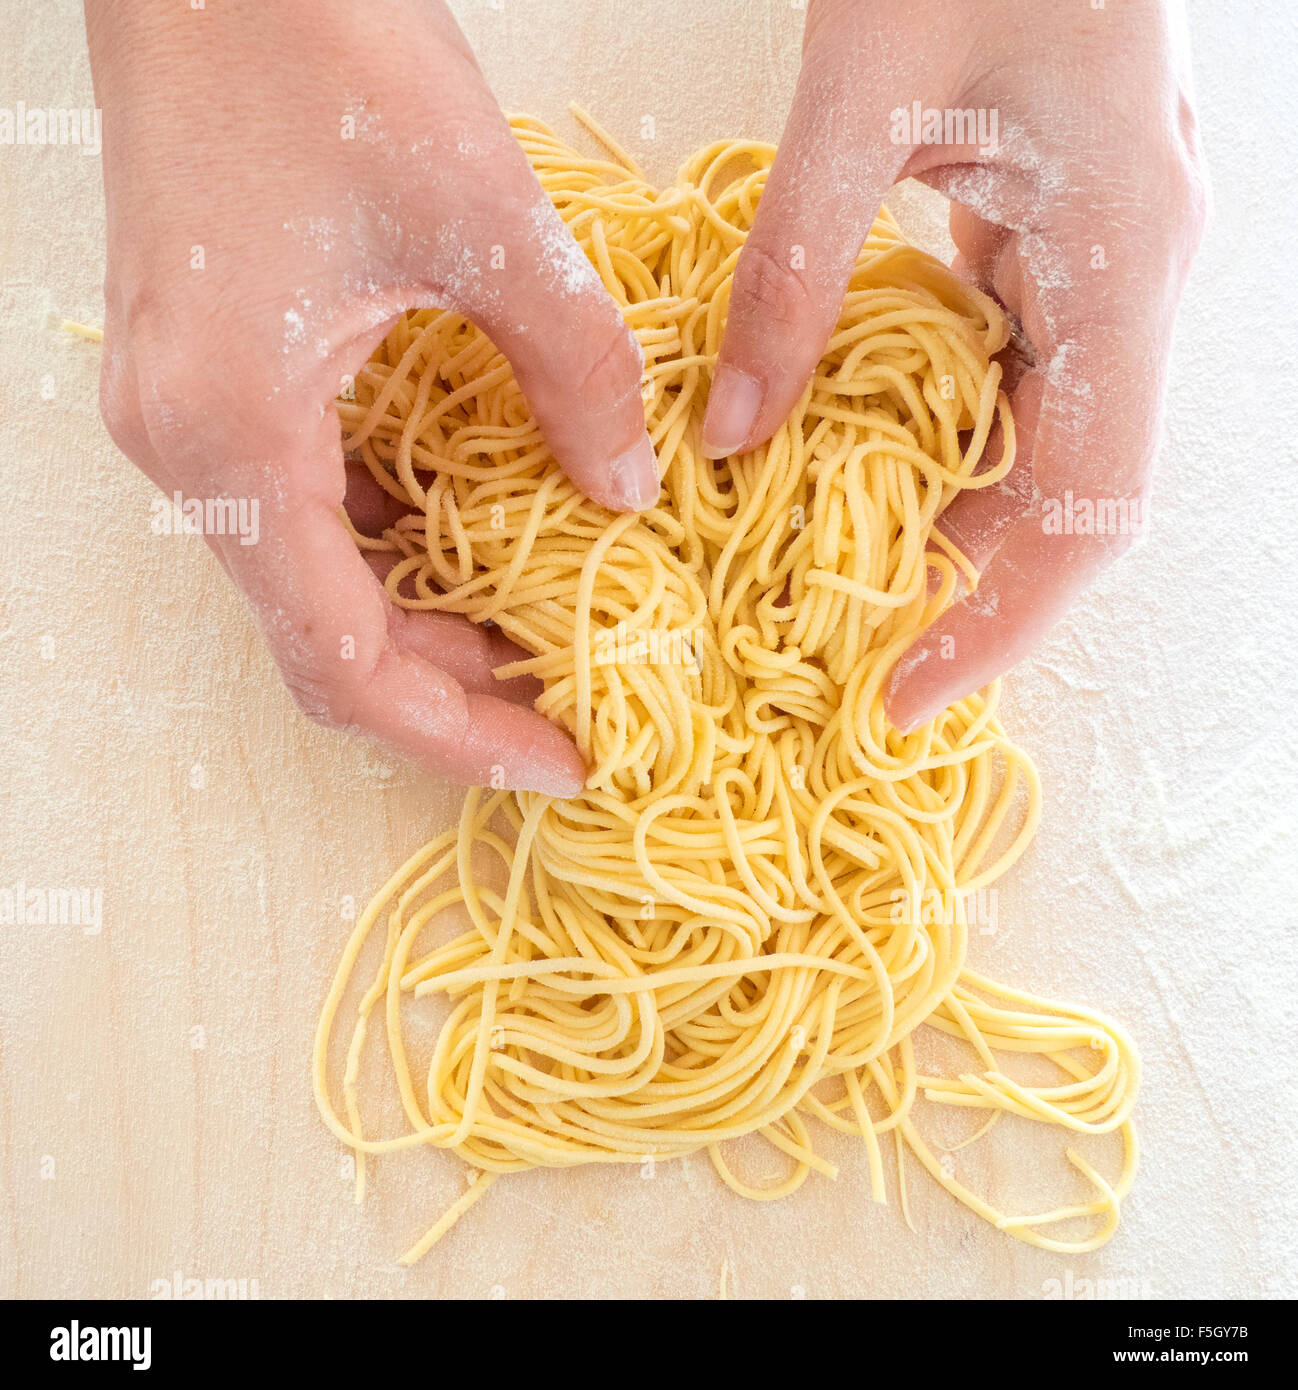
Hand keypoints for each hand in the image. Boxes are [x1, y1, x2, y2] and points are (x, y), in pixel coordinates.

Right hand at [86, 0, 658, 793]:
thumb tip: (631, 487)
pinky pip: (307, 509)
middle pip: (322, 639)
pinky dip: (395, 549)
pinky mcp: (215, 376)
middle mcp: (191, 451)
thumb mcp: (486, 224)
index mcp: (236, 437)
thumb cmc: (317, 50)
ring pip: (313, 582)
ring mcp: (191, 415)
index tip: (558, 762)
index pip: (343, 661)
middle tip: (565, 705)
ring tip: (537, 638)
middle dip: (448, 690)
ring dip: (422, 624)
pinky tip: (479, 539)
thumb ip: (573, 372)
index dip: (454, 733)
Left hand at [702, 0, 1206, 730]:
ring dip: (949, 513)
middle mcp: (1138, 282)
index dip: (1002, 622)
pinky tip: (858, 453)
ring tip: (840, 574)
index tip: (902, 698)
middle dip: (967, 585)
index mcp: (1123, 261)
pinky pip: (1012, 375)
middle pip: (1070, 492)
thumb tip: (731, 433)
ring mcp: (1107, 263)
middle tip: (849, 653)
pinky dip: (939, 433)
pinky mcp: (1060, 240)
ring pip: (1042, 440)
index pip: (1087, 507)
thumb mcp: (858, 91)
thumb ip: (791, 270)